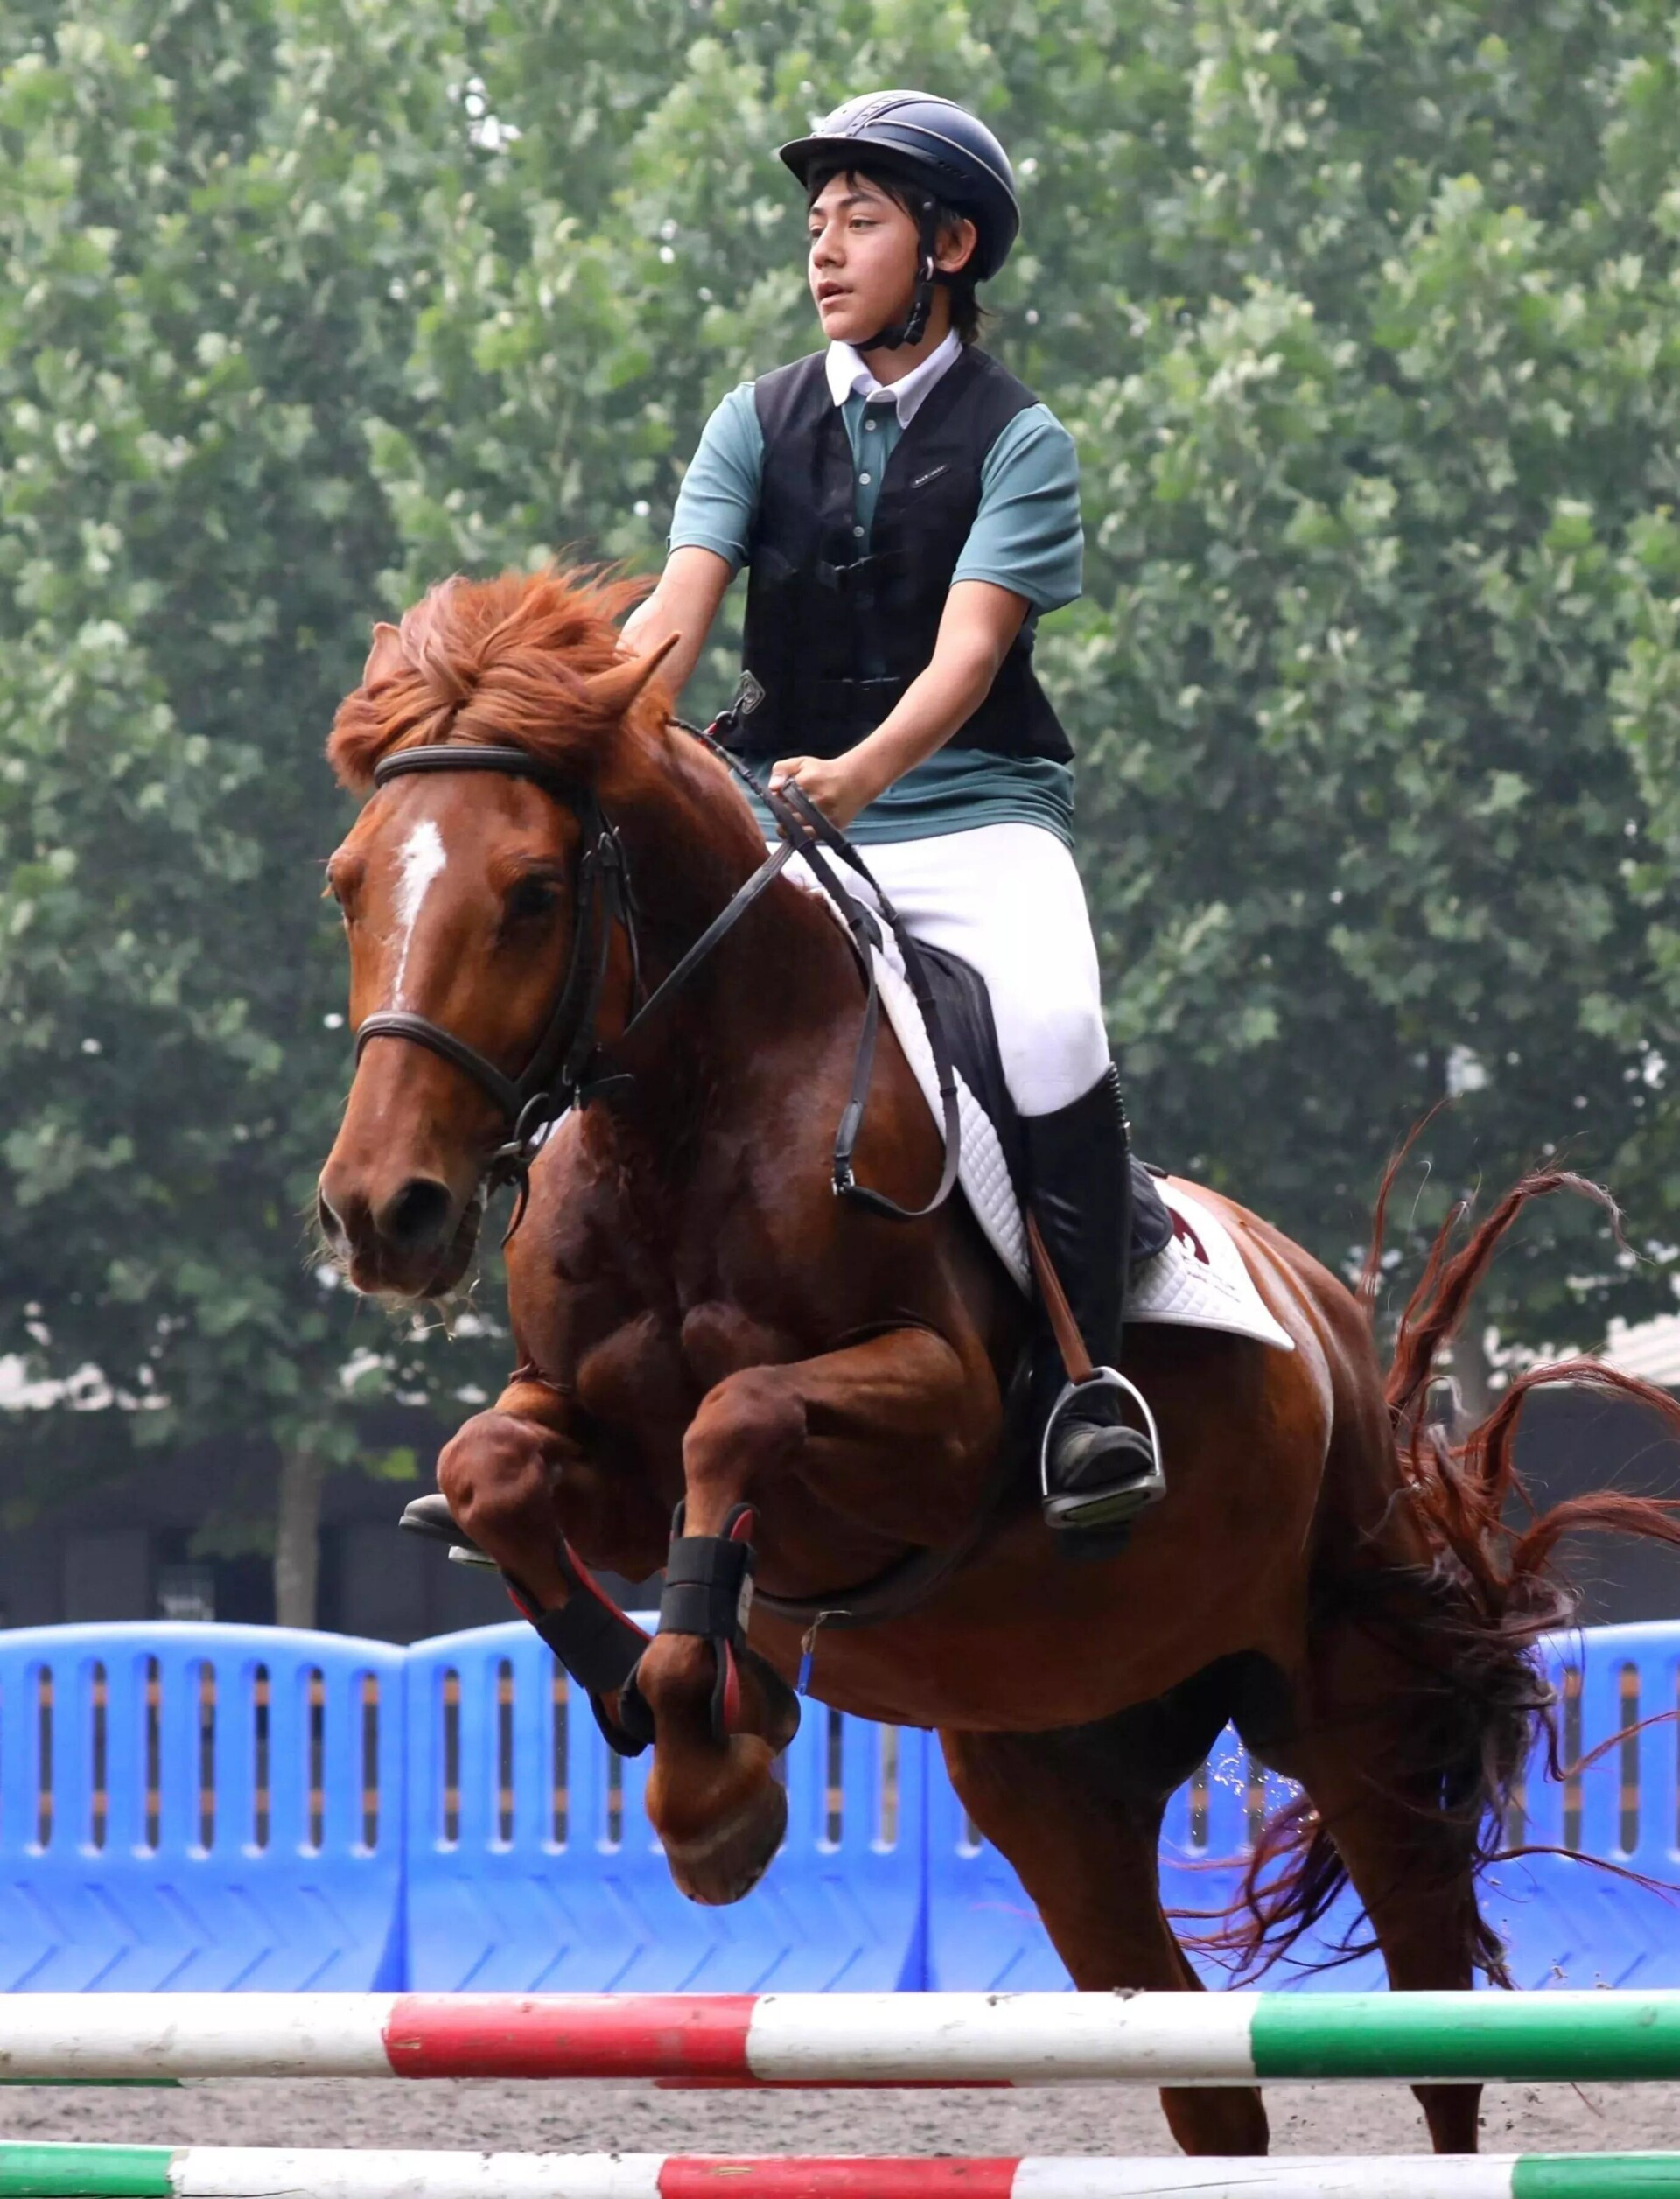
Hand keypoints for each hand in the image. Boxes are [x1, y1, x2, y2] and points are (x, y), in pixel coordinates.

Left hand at [766, 751, 880, 829]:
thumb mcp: (801, 763)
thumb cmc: (824, 772)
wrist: (856, 779)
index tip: (782, 799)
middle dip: (784, 814)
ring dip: (791, 826)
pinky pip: (810, 837)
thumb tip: (772, 789)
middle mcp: (816, 800)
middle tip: (789, 809)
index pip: (779, 800)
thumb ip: (781, 770)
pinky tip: (803, 828)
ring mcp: (825, 816)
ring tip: (796, 818)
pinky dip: (802, 835)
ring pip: (796, 829)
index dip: (778, 801)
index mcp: (806, 782)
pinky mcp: (832, 827)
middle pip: (786, 816)